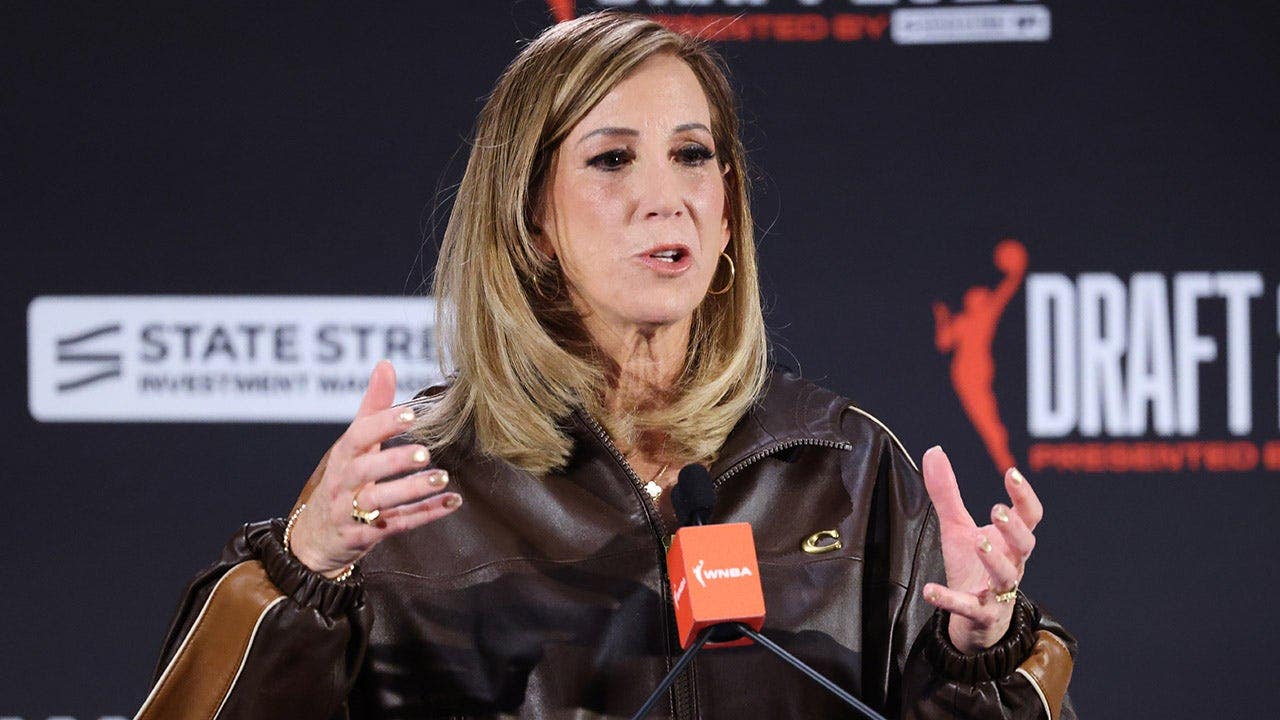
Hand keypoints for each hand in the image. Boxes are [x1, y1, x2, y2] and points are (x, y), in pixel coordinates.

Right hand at [288, 360, 461, 577]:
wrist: (314, 539)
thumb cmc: (341, 481)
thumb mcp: (352, 445)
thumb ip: (372, 408)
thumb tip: (385, 365)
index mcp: (343, 456)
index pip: (359, 436)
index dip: (383, 424)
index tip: (411, 414)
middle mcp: (343, 483)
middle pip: (365, 471)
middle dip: (393, 461)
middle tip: (425, 452)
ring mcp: (351, 513)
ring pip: (379, 502)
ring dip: (411, 491)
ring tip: (441, 478)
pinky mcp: (364, 537)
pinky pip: (396, 526)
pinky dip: (424, 515)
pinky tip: (452, 503)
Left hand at [920, 446, 1042, 652]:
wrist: (975, 619)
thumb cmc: (971, 566)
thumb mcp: (957, 527)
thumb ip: (947, 492)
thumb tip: (933, 450)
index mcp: (1011, 542)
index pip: (1030, 516)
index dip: (1025, 495)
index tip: (1011, 473)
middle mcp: (1012, 564)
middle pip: (1026, 545)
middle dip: (1014, 527)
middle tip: (997, 510)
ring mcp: (999, 591)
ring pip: (1006, 576)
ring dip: (994, 559)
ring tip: (977, 541)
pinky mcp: (980, 614)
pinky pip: (968, 608)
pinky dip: (949, 600)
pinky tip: (929, 590)